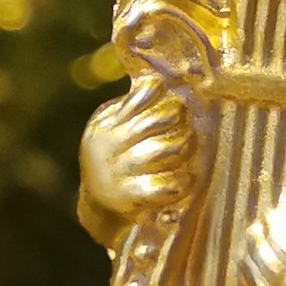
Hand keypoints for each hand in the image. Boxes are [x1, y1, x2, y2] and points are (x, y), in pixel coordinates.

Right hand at [81, 89, 197, 218]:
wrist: (97, 204)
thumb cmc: (113, 156)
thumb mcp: (111, 128)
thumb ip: (130, 107)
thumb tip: (156, 81)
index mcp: (106, 125)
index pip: (135, 101)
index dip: (155, 93)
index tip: (168, 93)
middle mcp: (110, 146)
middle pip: (151, 123)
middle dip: (174, 117)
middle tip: (185, 119)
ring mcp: (119, 172)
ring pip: (160, 151)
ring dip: (181, 145)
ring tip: (189, 144)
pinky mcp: (131, 196)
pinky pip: (162, 186)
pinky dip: (180, 181)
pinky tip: (188, 178)